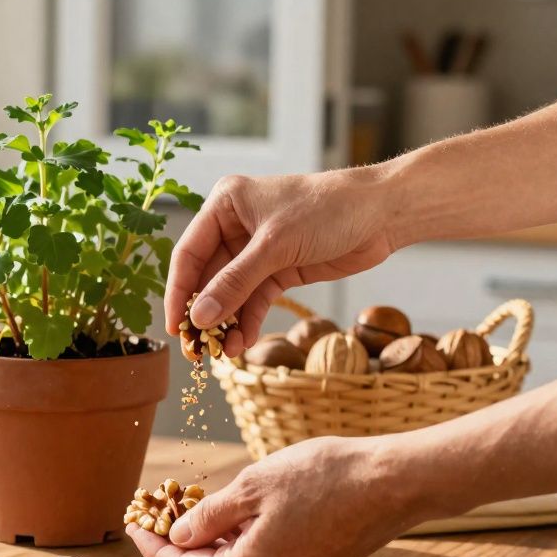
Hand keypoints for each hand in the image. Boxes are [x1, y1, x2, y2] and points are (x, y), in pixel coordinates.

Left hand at [127, 436, 430, 556]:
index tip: (132, 525)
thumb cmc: (323, 478)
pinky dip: (243, 540)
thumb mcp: (251, 487)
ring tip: (194, 507)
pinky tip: (237, 513)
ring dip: (214, 540)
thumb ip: (208, 517)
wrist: (391, 483)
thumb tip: (178, 536)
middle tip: (158, 512)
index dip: (152, 545)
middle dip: (181, 542)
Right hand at [164, 169, 398, 354]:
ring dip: (226, 322)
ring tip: (223, 352)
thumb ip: (235, 283)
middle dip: (204, 312)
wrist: (382, 213)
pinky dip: (247, 321)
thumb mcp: (275, 246)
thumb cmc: (327, 209)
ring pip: (230, 293)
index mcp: (224, 205)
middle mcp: (235, 226)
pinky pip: (254, 300)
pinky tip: (242, 342)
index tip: (175, 326)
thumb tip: (200, 317)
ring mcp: (257, 250)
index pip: (188, 252)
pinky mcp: (279, 269)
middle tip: (197, 348)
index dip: (179, 291)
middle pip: (207, 276)